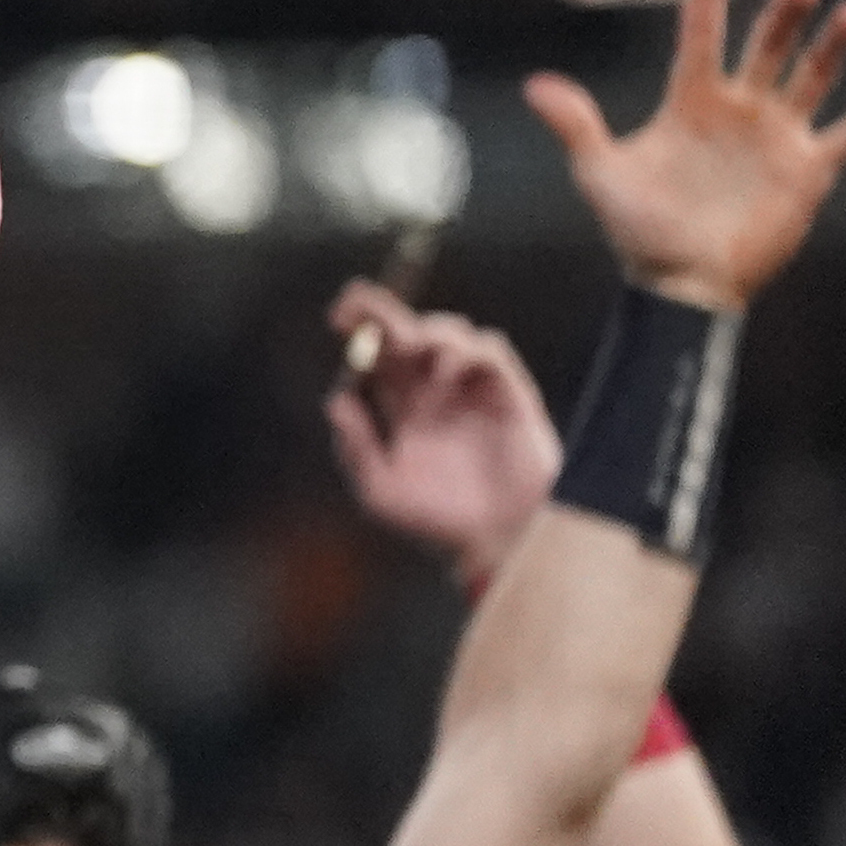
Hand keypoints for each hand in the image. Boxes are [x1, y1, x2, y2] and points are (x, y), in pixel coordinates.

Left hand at [324, 286, 556, 582]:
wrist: (498, 540)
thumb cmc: (440, 521)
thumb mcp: (382, 491)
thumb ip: (357, 448)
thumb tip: (336, 401)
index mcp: (404, 406)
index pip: (378, 353)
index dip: (360, 327)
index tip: (338, 314)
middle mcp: (437, 390)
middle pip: (409, 331)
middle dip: (383, 310)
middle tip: (360, 305)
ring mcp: (474, 389)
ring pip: (451, 330)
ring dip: (427, 329)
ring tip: (408, 347)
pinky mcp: (509, 393)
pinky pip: (491, 350)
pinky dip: (466, 348)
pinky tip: (445, 369)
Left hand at [522, 0, 845, 311]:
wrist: (681, 281)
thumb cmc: (638, 229)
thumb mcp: (600, 173)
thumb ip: (576, 125)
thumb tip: (535, 86)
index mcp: (689, 101)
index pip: (700, 35)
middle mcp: (738, 109)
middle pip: (766, 48)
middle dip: (783, 17)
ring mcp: (776, 137)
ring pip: (811, 80)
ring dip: (832, 48)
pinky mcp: (807, 172)